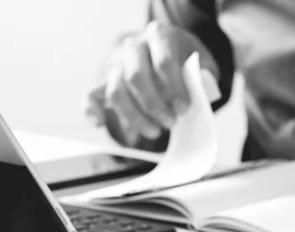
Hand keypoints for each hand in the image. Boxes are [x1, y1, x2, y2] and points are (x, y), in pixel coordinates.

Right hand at [84, 21, 219, 148]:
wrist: (168, 51)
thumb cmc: (187, 61)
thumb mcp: (203, 62)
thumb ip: (203, 76)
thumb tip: (201, 92)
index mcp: (160, 35)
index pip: (163, 61)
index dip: (174, 88)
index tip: (183, 108)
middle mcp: (134, 45)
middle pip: (136, 76)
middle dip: (154, 105)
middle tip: (170, 123)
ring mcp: (116, 62)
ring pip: (116, 90)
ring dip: (134, 116)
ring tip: (153, 132)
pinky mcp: (104, 80)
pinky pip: (91, 94)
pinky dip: (92, 110)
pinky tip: (99, 123)